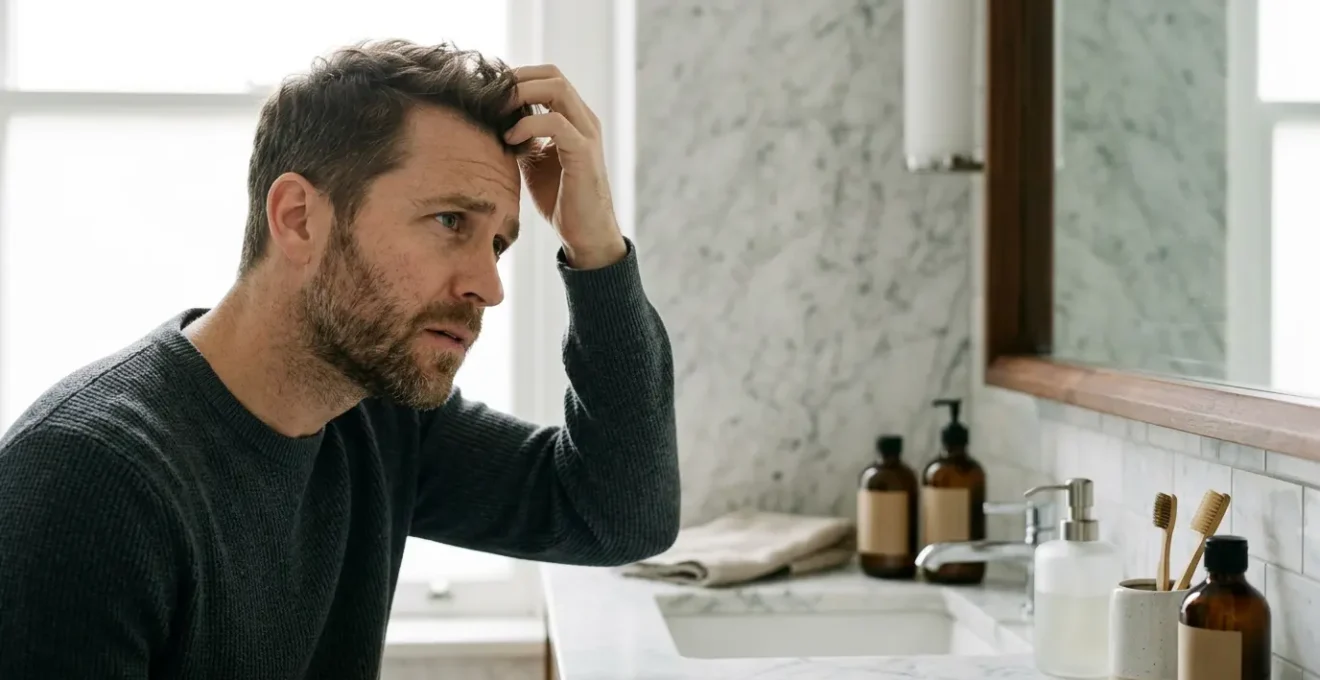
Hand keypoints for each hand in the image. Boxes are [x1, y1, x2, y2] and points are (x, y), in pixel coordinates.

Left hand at [504, 65, 626, 269]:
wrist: (584, 233)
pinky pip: (555, 123)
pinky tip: (510, 138)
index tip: (492, 92)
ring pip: (557, 89)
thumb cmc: (560, 198)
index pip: (549, 77)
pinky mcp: (583, 153)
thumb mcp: (534, 161)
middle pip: (552, 75)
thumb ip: (521, 137)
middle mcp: (584, 120)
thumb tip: (492, 122)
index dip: (519, 77)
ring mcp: (586, 134)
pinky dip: (528, 124)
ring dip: (521, 94)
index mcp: (574, 119)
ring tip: (498, 111)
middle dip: (517, 79)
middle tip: (491, 96)